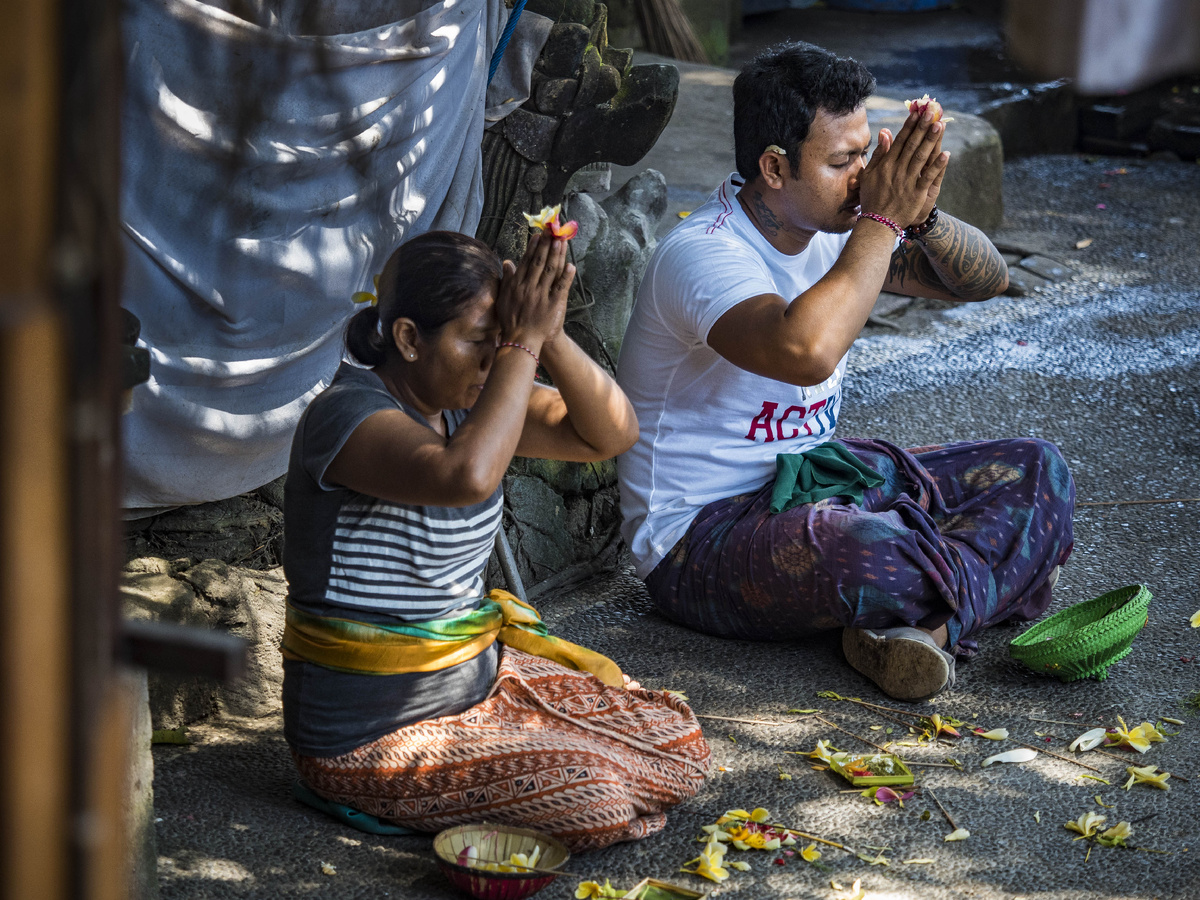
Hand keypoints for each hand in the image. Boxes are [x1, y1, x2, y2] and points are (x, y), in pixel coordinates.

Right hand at [496, 231, 575, 351]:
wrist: (521, 340)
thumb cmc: (510, 320)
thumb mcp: (503, 298)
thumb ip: (506, 279)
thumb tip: (507, 262)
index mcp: (516, 285)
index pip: (526, 261)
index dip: (533, 247)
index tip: (539, 235)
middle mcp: (529, 287)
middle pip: (539, 262)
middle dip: (546, 245)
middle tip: (552, 232)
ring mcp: (541, 295)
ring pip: (550, 271)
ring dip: (556, 255)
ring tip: (561, 241)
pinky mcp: (552, 304)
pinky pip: (560, 288)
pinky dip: (566, 276)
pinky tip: (571, 265)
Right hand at [856, 108, 949, 227]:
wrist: (877, 223)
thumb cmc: (872, 198)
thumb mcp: (868, 175)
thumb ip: (878, 154)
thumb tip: (884, 133)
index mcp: (886, 165)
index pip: (900, 141)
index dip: (909, 126)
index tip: (917, 112)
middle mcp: (897, 171)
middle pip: (912, 145)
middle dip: (922, 128)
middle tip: (931, 112)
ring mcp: (907, 182)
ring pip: (921, 157)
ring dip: (931, 141)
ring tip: (939, 126)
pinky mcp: (916, 194)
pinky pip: (928, 177)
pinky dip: (937, 166)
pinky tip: (946, 154)